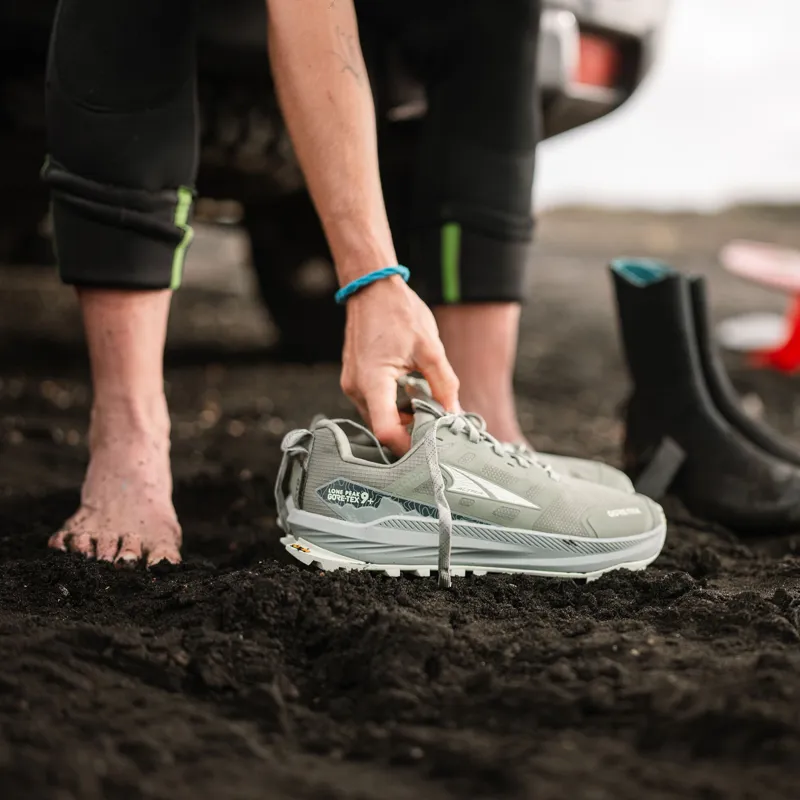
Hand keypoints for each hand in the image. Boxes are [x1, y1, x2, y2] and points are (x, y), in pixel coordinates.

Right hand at [340, 276, 459, 454]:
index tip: (431, 447)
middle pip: (383, 428)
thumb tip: (454, 414)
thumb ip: (444, 385)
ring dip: (403, 418)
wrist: (372, 289)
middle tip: (438, 427)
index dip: (408, 445)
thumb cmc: (398, 312)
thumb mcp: (430, 348)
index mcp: (372, 381)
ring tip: (428, 407)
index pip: (385, 431)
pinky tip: (413, 395)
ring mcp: (352, 385)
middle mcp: (356, 388)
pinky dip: (394, 406)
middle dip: (410, 432)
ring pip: (380, 417)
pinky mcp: (355, 380)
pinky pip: (376, 404)